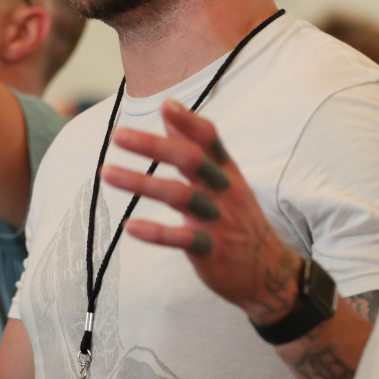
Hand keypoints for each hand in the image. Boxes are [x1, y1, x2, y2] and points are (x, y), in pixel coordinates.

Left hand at [101, 100, 301, 324]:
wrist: (271, 273)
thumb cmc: (238, 217)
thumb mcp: (225, 179)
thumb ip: (198, 145)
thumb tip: (169, 110)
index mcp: (227, 171)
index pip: (209, 138)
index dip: (188, 121)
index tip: (164, 104)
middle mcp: (224, 190)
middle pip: (190, 160)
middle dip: (153, 146)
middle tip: (117, 135)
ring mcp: (219, 220)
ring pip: (180, 196)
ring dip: (141, 182)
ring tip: (107, 173)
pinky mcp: (213, 251)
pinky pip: (182, 239)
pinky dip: (156, 233)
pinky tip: (130, 226)